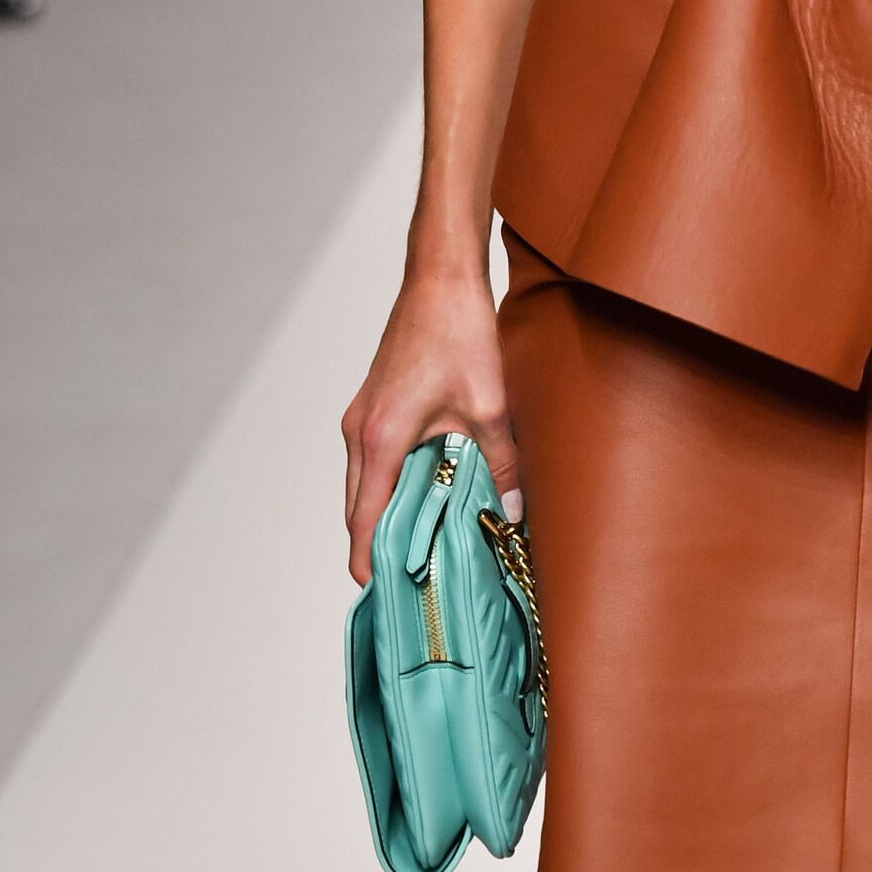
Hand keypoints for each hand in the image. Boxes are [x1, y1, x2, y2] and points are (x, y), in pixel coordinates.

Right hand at [342, 240, 519, 584]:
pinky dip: (392, 485)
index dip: (370, 562)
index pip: (364, 520)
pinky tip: (429, 495)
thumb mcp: (490, 406)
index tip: (383, 595)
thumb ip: (500, 464)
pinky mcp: (373, 406)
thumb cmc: (458, 331)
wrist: (441, 277)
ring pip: (366, 485)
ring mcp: (362, 416)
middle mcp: (360, 430)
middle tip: (416, 580)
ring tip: (425, 545)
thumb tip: (510, 513)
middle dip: (381, 546)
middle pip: (360, 508)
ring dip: (388, 514)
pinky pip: (374, 461)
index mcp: (380, 437)